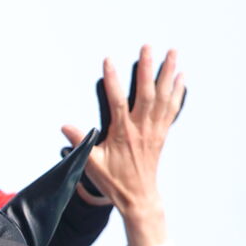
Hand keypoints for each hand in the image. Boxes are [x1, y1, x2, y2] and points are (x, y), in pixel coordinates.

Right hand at [63, 46, 184, 245]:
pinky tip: (181, 76)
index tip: (109, 60)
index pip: (117, 102)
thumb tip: (65, 126)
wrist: (139, 198)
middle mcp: (141, 129)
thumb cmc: (115, 181)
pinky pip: (172, 109)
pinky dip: (177, 91)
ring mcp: (154, 130)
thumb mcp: (92, 164)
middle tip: (147, 47)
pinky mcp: (162, 133)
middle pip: (147, 93)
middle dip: (147, 68)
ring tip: (173, 52)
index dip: (113, 81)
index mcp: (122, 134)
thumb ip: (80, 143)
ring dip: (168, 74)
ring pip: (163, 97)